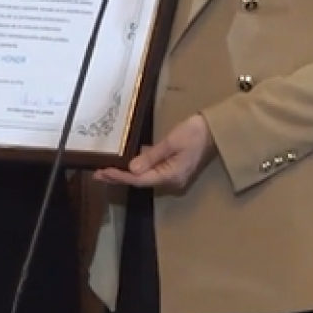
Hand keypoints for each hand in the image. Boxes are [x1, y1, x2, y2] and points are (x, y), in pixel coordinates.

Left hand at [92, 114, 215, 191]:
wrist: (215, 131)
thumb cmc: (194, 133)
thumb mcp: (171, 142)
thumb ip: (151, 156)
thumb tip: (132, 168)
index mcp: (171, 176)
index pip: (140, 180)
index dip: (120, 176)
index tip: (103, 172)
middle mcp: (171, 181)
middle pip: (140, 182)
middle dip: (119, 178)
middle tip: (97, 174)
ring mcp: (173, 176)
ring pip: (145, 177)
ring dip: (126, 173)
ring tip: (106, 170)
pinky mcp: (173, 169)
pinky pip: (152, 171)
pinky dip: (138, 167)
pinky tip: (125, 162)